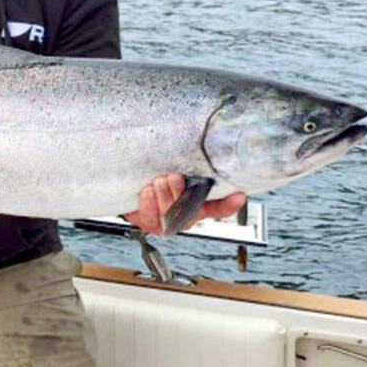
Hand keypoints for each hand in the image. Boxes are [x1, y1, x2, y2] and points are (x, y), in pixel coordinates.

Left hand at [124, 173, 246, 235]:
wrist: (127, 188)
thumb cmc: (153, 176)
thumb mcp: (170, 167)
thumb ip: (185, 165)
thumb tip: (193, 142)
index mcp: (197, 202)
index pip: (219, 207)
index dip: (231, 204)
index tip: (239, 195)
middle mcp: (185, 214)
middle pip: (192, 211)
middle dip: (181, 193)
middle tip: (174, 177)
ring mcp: (168, 221)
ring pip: (171, 214)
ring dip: (164, 195)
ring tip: (158, 181)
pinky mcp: (150, 224)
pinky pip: (151, 217)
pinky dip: (149, 202)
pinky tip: (147, 191)